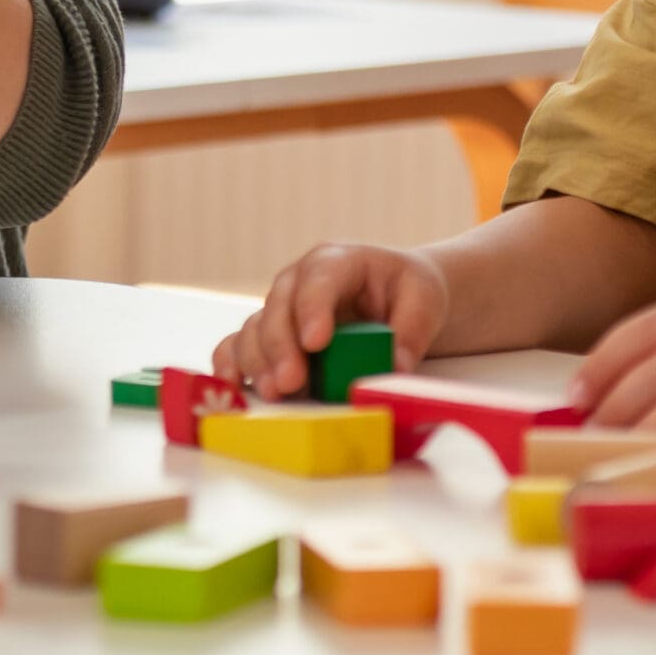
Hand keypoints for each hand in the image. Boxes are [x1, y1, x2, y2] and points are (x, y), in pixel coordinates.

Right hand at [212, 243, 450, 395]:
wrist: (394, 296)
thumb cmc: (406, 291)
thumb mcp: (424, 301)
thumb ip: (411, 331)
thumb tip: (394, 366)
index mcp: (337, 261)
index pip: (320, 278)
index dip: (313, 309)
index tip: (315, 342)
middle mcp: (298, 281)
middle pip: (279, 306)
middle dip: (281, 346)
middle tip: (290, 381)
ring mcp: (280, 308)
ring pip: (255, 328)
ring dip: (258, 361)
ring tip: (274, 392)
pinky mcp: (271, 335)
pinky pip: (239, 344)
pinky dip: (232, 362)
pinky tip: (231, 382)